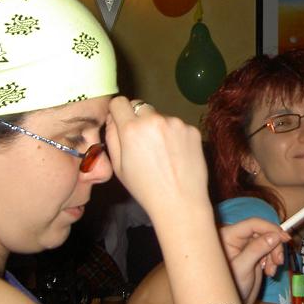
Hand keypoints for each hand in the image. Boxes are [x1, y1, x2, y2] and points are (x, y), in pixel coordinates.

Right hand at [104, 97, 208, 220]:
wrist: (180, 201)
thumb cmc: (145, 188)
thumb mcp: (118, 166)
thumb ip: (111, 137)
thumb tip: (111, 118)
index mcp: (132, 129)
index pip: (119, 102)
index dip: (118, 112)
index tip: (121, 121)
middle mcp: (154, 120)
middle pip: (141, 107)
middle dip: (139, 120)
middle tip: (143, 142)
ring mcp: (176, 123)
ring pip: (161, 117)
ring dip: (159, 128)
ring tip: (162, 154)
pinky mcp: (193, 130)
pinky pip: (178, 127)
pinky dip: (176, 136)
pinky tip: (176, 155)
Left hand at [219, 220, 289, 303]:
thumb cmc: (228, 288)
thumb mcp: (243, 267)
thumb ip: (257, 249)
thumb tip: (275, 236)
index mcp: (228, 236)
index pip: (253, 224)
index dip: (270, 228)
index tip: (284, 238)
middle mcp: (236, 238)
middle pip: (263, 232)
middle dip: (274, 245)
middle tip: (278, 262)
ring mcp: (245, 246)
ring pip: (268, 240)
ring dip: (275, 254)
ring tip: (272, 271)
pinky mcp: (253, 254)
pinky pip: (269, 249)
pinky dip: (273, 259)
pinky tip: (270, 271)